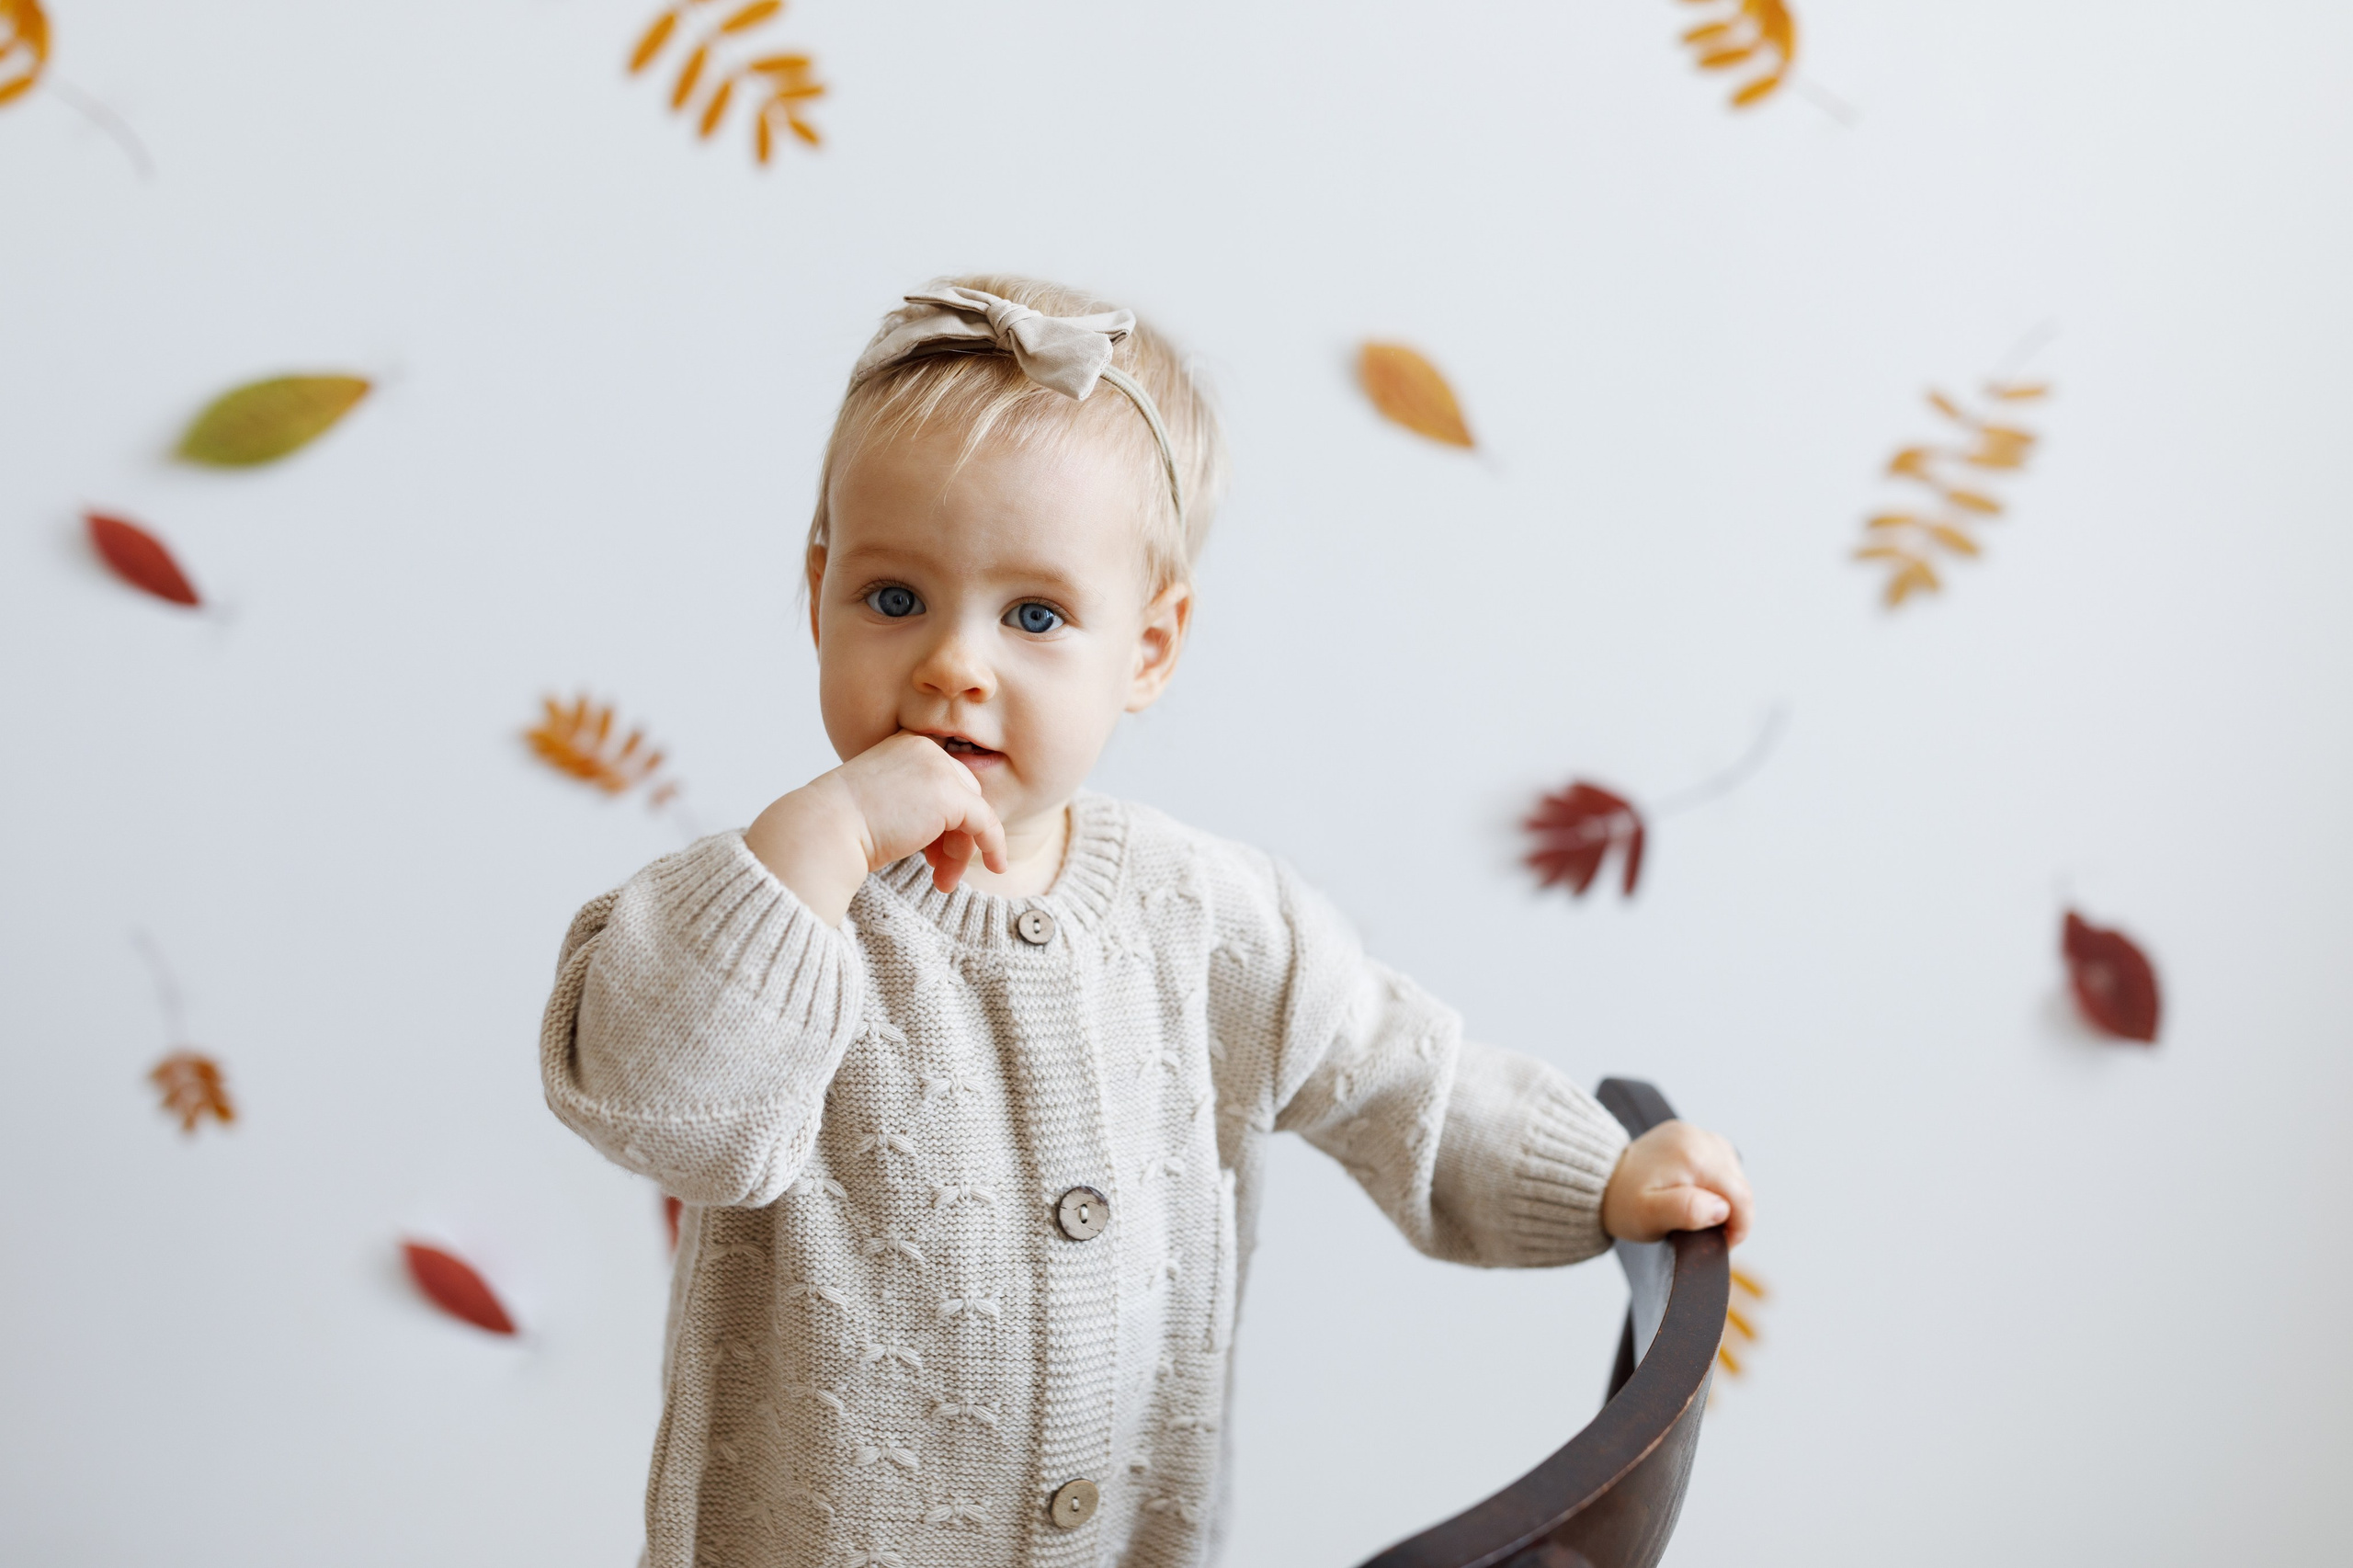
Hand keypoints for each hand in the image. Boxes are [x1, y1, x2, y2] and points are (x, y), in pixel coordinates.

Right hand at [744, 732, 1008, 925]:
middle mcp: (925, 749)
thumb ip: (913, 804)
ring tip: (943, 882)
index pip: (942, 781)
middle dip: (953, 837)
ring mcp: (939, 769)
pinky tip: (996, 866)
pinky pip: (985, 822)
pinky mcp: (951, 796)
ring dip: (960, 852)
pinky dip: (993, 845)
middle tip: (937, 869)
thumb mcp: (880, 804)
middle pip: (961, 796)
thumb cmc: (841, 826)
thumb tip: (946, 830)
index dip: (942, 820)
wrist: (825, 830)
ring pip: (971, 813)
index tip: (930, 851)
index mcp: (905, 744)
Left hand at [1601, 1121, 1752, 1247]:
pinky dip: (1719, 1181)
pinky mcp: (1689, 1134)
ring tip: (1704, 1216)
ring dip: (1727, 1197)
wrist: (1596, 1180)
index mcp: (1693, 1157)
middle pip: (1740, 1184)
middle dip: (1734, 1214)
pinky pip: (1720, 1159)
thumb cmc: (1621, 1203)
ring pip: (1734, 1171)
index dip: (1740, 1227)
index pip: (1741, 1196)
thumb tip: (1721, 1209)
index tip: (1722, 1244)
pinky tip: (1701, 1194)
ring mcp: (1694, 1132)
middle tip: (1712, 1236)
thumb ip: (1687, 1211)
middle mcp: (1697, 1138)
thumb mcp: (1649, 1216)